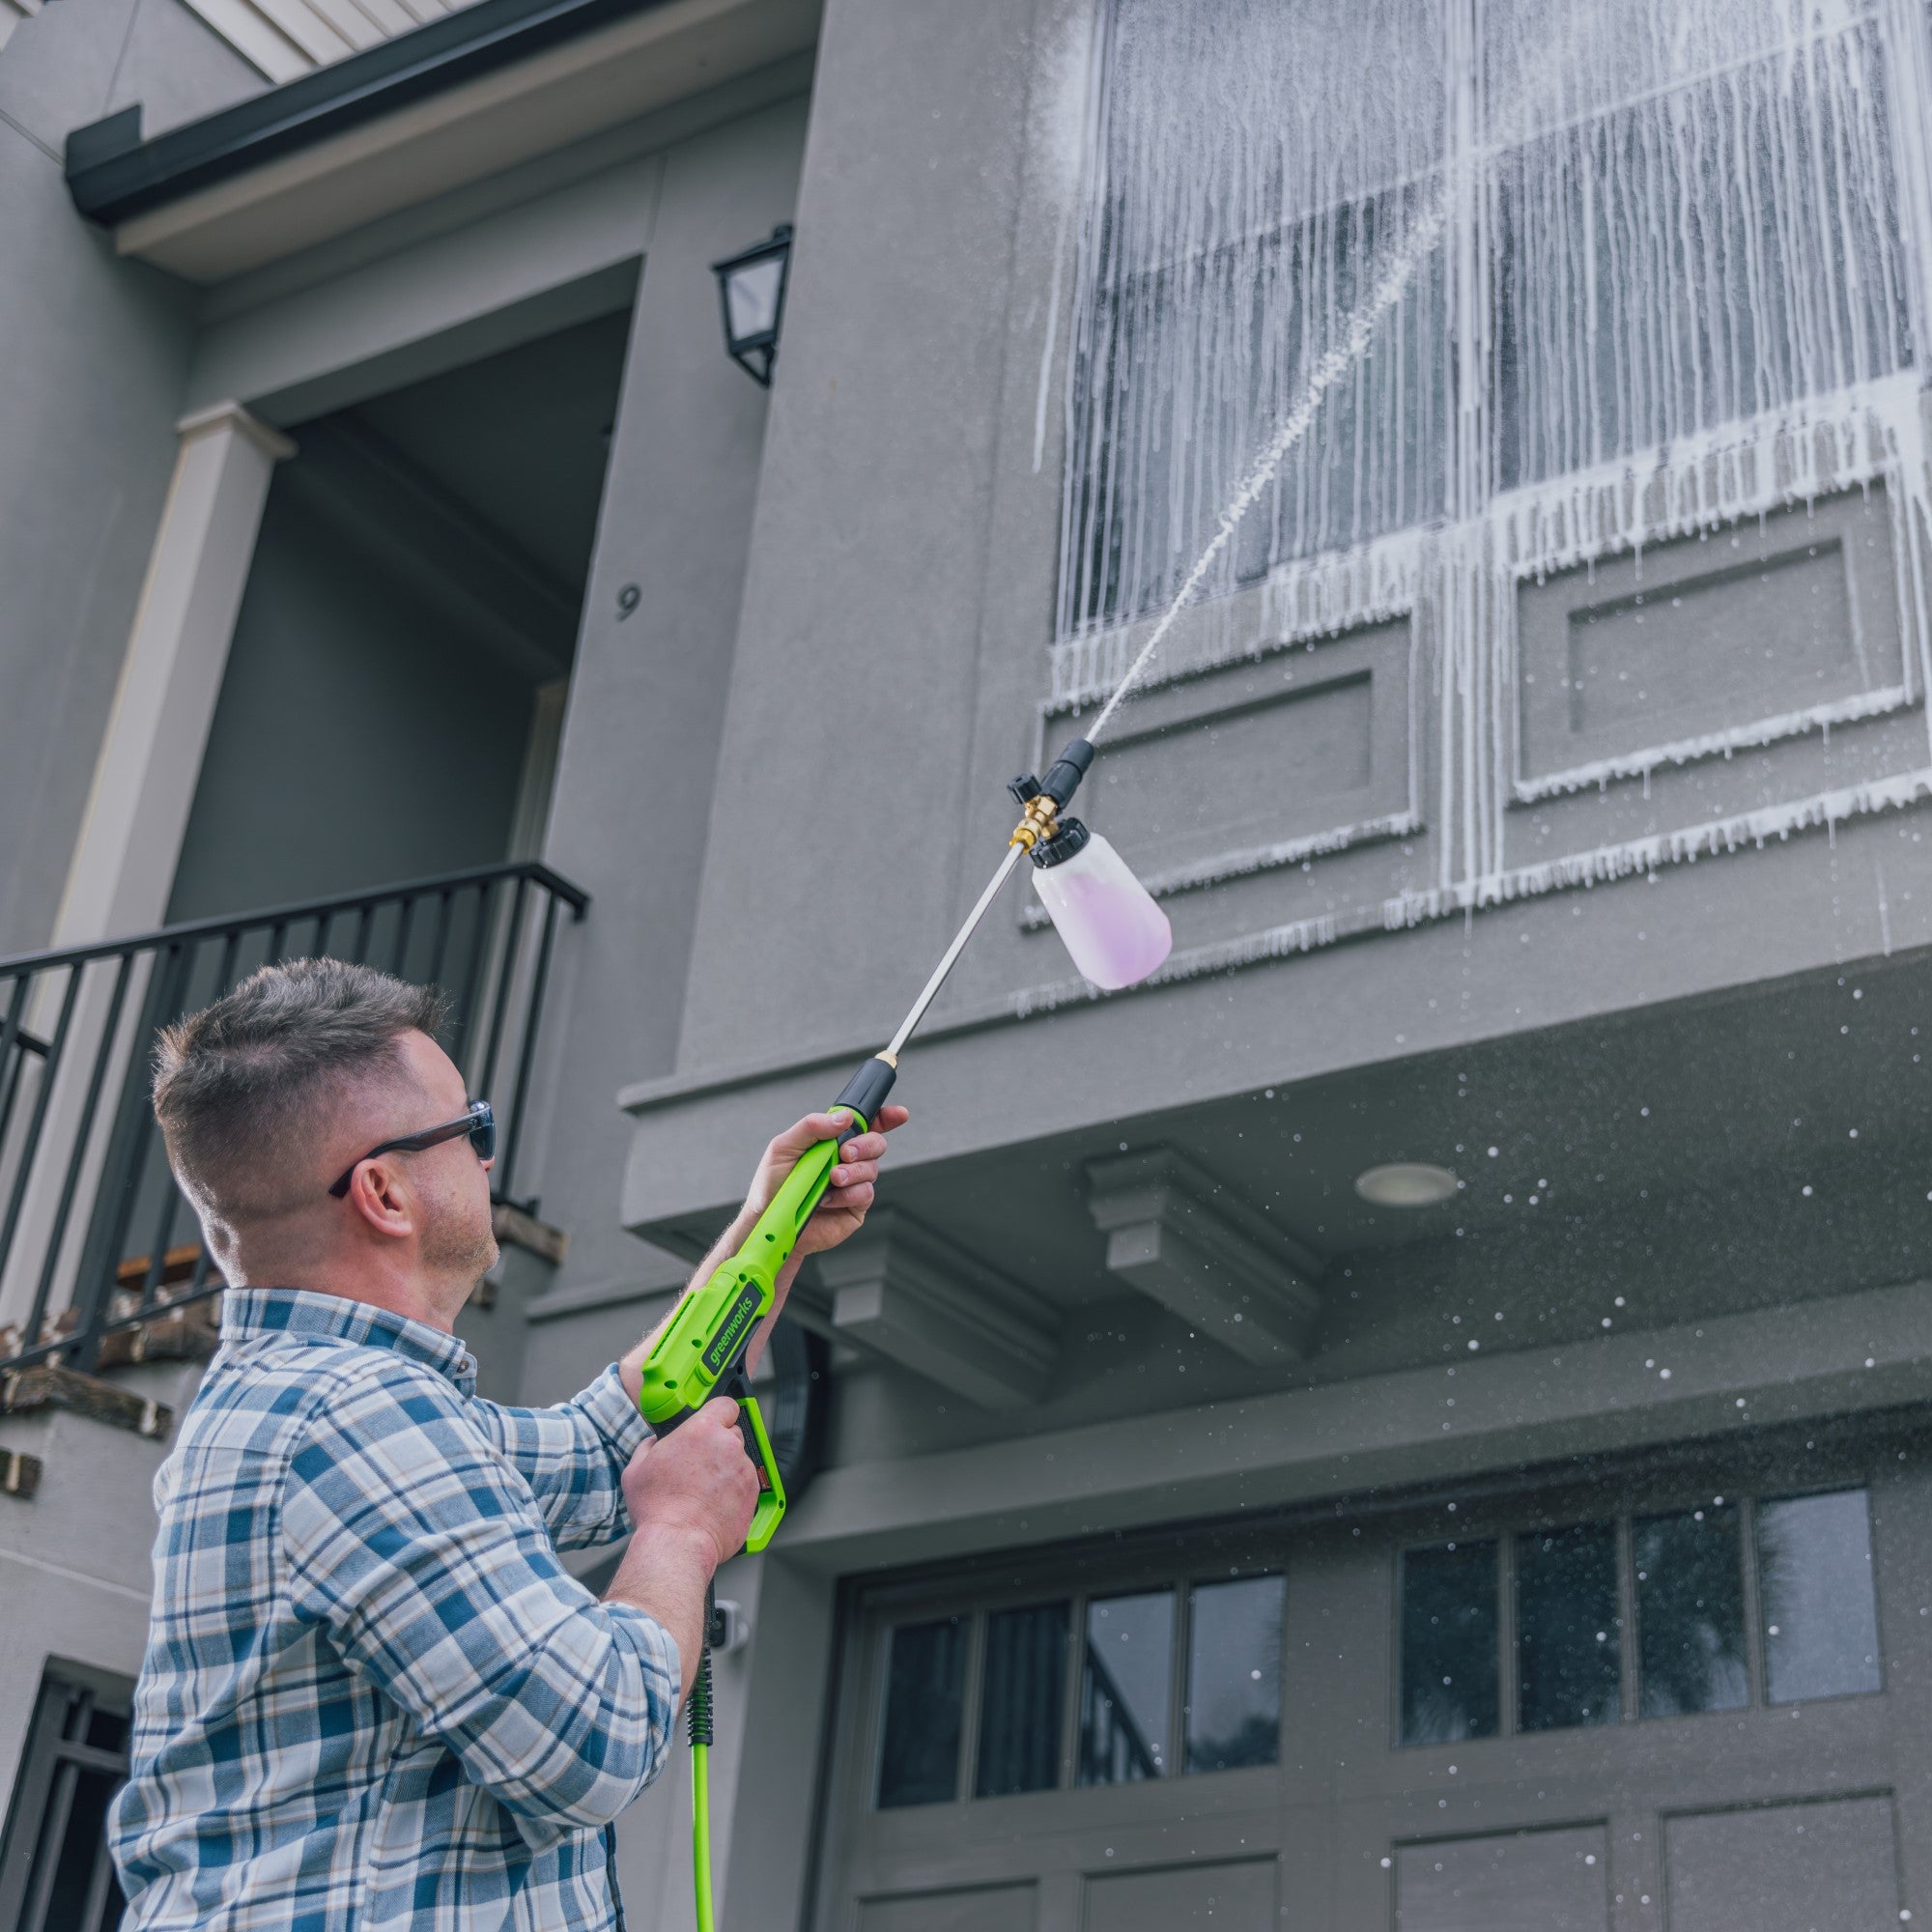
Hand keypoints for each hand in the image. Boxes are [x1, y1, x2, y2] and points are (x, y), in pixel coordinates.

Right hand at [620, 1398, 759, 1569]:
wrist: (677, 1543)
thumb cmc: (657, 1508)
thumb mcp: (637, 1469)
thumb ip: (650, 1445)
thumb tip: (655, 1442)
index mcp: (702, 1430)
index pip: (725, 1404)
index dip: (718, 1412)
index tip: (713, 1421)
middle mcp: (728, 1445)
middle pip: (732, 1433)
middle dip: (719, 1445)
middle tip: (699, 1465)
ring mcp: (744, 1470)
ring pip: (739, 1461)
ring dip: (727, 1470)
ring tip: (704, 1491)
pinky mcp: (754, 1493)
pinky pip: (746, 1484)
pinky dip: (735, 1491)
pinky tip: (714, 1504)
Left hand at [739, 1103, 909, 1257]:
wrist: (769, 1222)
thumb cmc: (773, 1185)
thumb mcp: (784, 1147)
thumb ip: (812, 1127)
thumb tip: (844, 1117)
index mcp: (831, 1142)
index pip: (864, 1124)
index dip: (884, 1117)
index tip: (897, 1114)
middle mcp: (846, 1161)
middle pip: (876, 1143)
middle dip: (866, 1145)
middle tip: (845, 1153)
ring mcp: (852, 1184)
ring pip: (872, 1169)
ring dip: (854, 1171)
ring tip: (832, 1178)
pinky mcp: (855, 1207)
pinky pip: (865, 1194)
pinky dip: (848, 1194)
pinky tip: (828, 1199)